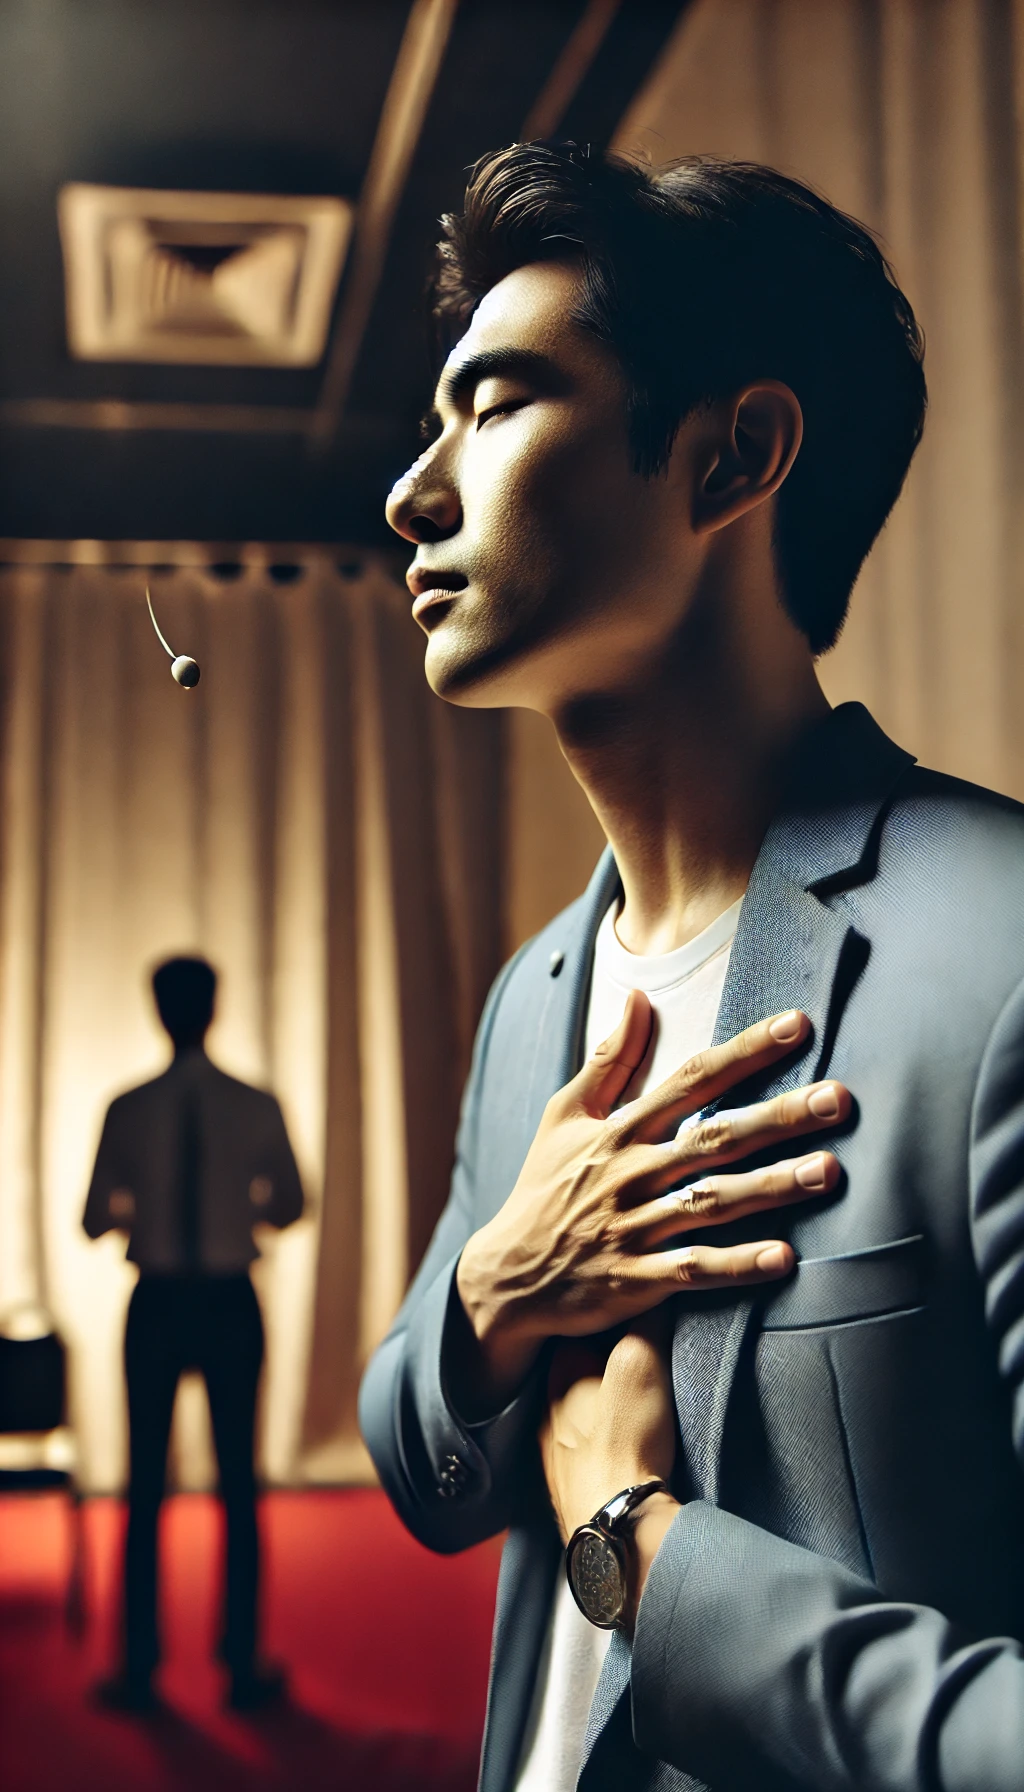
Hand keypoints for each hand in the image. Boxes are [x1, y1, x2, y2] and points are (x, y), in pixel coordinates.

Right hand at [454, 998, 848, 1408]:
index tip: (796, 1025)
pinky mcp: (636, 1281)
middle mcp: (631, 1173)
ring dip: (772, 1188)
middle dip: (778, 1117)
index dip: (744, 1052)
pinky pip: (692, 1271)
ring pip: (712, 1202)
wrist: (507, 1276)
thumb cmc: (545, 1187)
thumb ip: (610, 1059)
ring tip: (830, 1171)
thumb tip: (640, 995)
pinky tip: (784, 1258)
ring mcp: (634, 1228)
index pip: (690, 1079)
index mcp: (619, 1130)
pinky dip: (736, 1265)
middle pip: (714, 1137)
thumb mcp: (565, 1115)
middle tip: (839, 1098)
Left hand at [540, 1324, 680, 1629]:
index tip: (630, 1312)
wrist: (613, 1522)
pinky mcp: (564, 1486)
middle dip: (602, 1361)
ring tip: (633, 1407)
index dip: (606, 1314)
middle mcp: (545, 1406)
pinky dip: (598, 1442)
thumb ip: (646, 1322)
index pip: (576, 1323)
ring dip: (598, 1405)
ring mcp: (550, 1450)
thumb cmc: (625, 1436)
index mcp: (559, 1369)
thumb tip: (653, 1290)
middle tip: (638, 1360)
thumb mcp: (643, 1361)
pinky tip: (618, 1448)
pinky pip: (579, 1450)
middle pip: (575, 1368)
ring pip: (574, 1411)